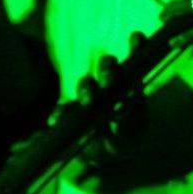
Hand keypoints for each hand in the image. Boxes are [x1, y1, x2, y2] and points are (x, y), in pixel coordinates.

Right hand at [73, 36, 149, 167]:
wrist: (106, 156)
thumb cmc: (126, 138)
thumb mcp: (133, 133)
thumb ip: (130, 122)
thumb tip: (123, 110)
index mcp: (130, 84)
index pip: (135, 58)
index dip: (137, 45)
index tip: (136, 37)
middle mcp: (109, 85)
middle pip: (108, 66)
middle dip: (108, 69)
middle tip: (109, 81)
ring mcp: (89, 97)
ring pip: (86, 84)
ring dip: (87, 89)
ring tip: (89, 102)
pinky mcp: (72, 112)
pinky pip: (64, 110)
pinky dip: (60, 114)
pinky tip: (56, 120)